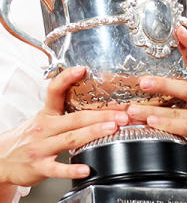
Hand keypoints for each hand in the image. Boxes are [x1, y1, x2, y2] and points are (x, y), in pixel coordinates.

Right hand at [0, 66, 128, 186]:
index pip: (54, 91)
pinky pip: (57, 168)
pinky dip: (72, 169)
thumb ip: (66, 111)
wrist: (1, 159)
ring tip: (112, 129)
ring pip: (71, 138)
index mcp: (47, 114)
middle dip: (102, 115)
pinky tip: (86, 168)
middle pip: (75, 118)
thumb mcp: (44, 119)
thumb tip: (98, 101)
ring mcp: (41, 147)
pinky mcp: (39, 166)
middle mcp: (44, 128)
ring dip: (93, 133)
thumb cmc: (30, 138)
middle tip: (122, 114)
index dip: (67, 78)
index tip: (83, 69)